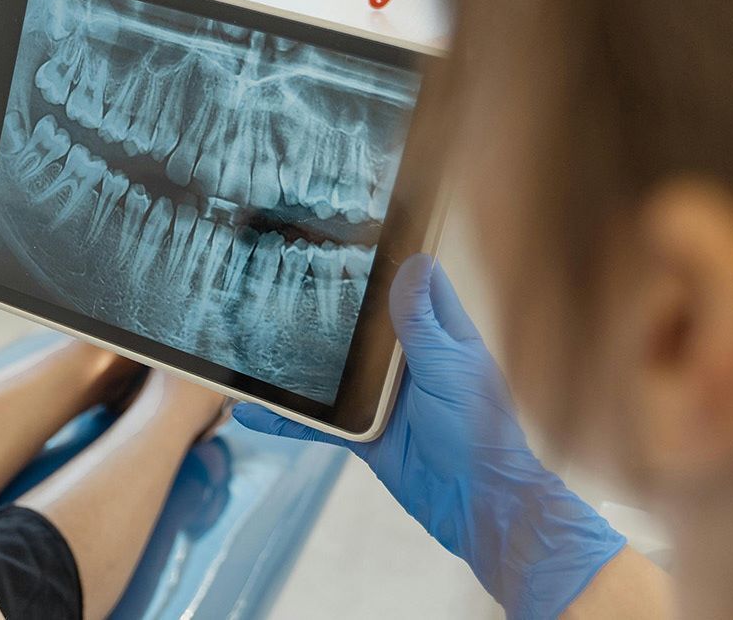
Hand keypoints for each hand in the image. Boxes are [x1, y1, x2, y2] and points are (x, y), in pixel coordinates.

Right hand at [235, 255, 625, 618]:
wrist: (475, 501)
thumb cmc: (478, 430)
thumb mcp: (448, 366)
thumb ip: (422, 320)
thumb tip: (414, 261)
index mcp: (440, 335)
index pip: (417, 284)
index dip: (394, 258)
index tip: (358, 231)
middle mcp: (410, 361)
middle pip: (365, 324)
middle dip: (332, 305)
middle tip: (287, 274)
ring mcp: (385, 397)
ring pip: (336, 371)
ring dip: (303, 363)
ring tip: (259, 337)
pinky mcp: (365, 432)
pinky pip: (321, 422)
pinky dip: (289, 420)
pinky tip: (254, 413)